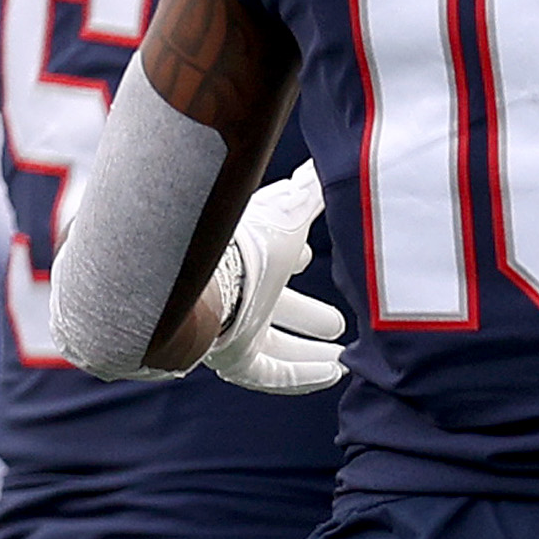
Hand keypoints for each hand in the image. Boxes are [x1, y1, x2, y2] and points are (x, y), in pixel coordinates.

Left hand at [198, 162, 350, 394]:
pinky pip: (269, 372)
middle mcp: (233, 291)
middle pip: (271, 304)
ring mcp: (228, 326)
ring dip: (307, 349)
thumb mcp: (290, 210)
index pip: (270, 255)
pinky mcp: (230, 356)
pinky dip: (301, 375)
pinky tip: (331, 374)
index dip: (294, 257)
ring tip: (342, 354)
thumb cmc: (242, 238)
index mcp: (243, 252)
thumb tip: (326, 164)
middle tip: (335, 323)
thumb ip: (312, 191)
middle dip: (303, 312)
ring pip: (272, 343)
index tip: (313, 259)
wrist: (196, 276)